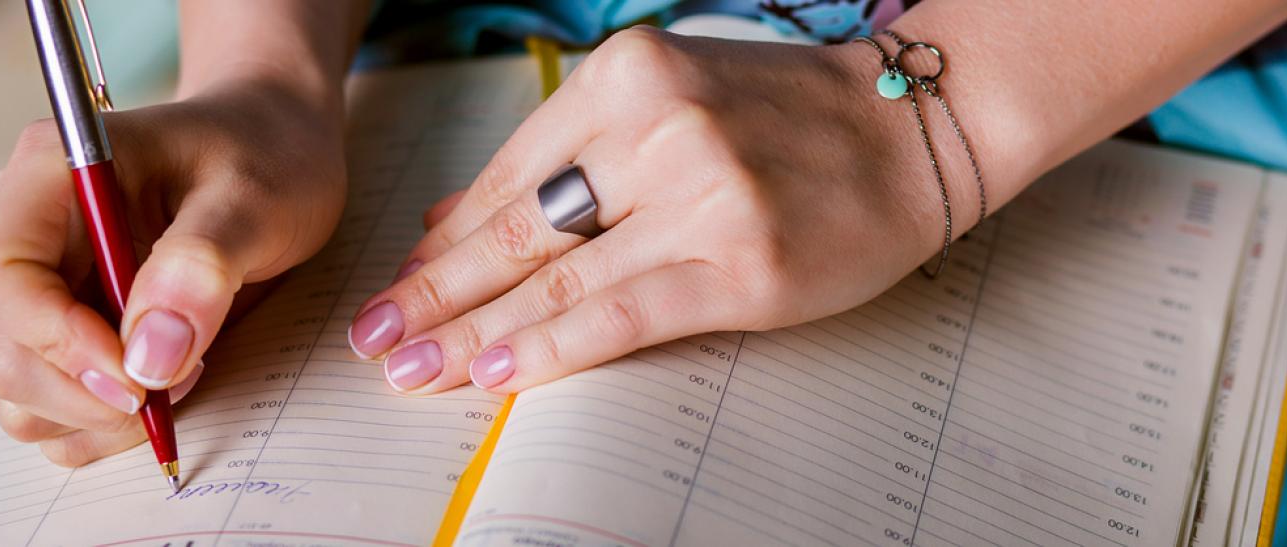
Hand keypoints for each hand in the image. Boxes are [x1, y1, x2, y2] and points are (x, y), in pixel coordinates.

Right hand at [0, 81, 346, 465]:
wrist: (277, 152)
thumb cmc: (264, 158)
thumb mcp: (254, 197)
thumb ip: (200, 266)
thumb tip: (149, 358)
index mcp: (50, 176)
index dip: (53, 340)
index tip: (138, 371)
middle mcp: (26, 233)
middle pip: (2, 351)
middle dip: (88, 390)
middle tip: (184, 375)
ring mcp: (41, 288)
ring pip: (20, 392)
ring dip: (99, 414)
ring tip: (186, 369)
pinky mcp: (67, 330)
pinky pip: (52, 408)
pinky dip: (105, 423)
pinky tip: (169, 382)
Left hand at [347, 27, 983, 393]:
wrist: (912, 131)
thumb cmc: (787, 118)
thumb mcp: (667, 101)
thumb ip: (562, 155)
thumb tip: (448, 217)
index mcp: (628, 77)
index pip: (509, 174)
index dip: (445, 240)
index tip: (400, 284)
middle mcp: (658, 128)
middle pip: (517, 229)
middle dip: (433, 291)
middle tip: (374, 339)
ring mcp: (702, 197)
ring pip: (558, 279)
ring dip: (472, 331)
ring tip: (411, 369)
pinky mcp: (742, 266)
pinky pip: (622, 316)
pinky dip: (550, 348)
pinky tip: (496, 374)